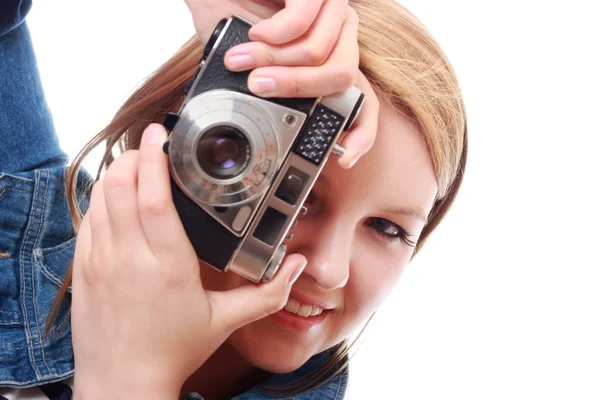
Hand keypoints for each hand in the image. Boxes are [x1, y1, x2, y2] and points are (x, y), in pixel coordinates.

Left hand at [71, 124, 306, 399]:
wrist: (122, 383)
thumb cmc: (173, 351)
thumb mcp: (225, 322)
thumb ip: (267, 293)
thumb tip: (297, 268)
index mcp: (167, 266)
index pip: (152, 198)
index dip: (154, 159)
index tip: (160, 134)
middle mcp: (127, 258)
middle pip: (120, 185)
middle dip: (135, 155)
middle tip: (154, 145)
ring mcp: (99, 261)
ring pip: (99, 197)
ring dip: (117, 173)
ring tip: (139, 163)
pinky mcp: (82, 269)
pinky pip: (87, 218)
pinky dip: (101, 197)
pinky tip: (118, 196)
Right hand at [183, 0, 379, 168]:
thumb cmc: (236, 18)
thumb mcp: (255, 66)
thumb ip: (271, 92)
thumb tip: (273, 128)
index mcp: (333, 58)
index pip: (364, 99)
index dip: (362, 132)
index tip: (346, 158)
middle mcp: (342, 34)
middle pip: (340, 77)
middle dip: (295, 86)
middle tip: (257, 86)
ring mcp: (334, 7)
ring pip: (318, 52)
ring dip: (271, 59)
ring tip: (243, 57)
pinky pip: (302, 21)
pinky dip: (272, 34)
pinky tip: (255, 31)